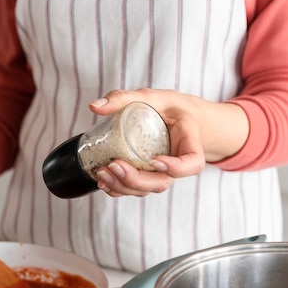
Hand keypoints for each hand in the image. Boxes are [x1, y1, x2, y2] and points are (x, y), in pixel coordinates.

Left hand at [89, 88, 248, 196]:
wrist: (175, 119)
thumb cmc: (168, 108)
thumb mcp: (152, 97)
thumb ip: (124, 98)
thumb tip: (94, 106)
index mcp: (189, 143)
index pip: (192, 163)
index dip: (176, 168)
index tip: (155, 160)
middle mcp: (177, 165)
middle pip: (161, 182)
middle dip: (136, 180)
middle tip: (114, 165)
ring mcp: (162, 175)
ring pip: (146, 190)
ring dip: (123, 186)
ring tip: (102, 173)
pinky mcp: (148, 178)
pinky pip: (136, 190)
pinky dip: (119, 190)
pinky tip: (103, 183)